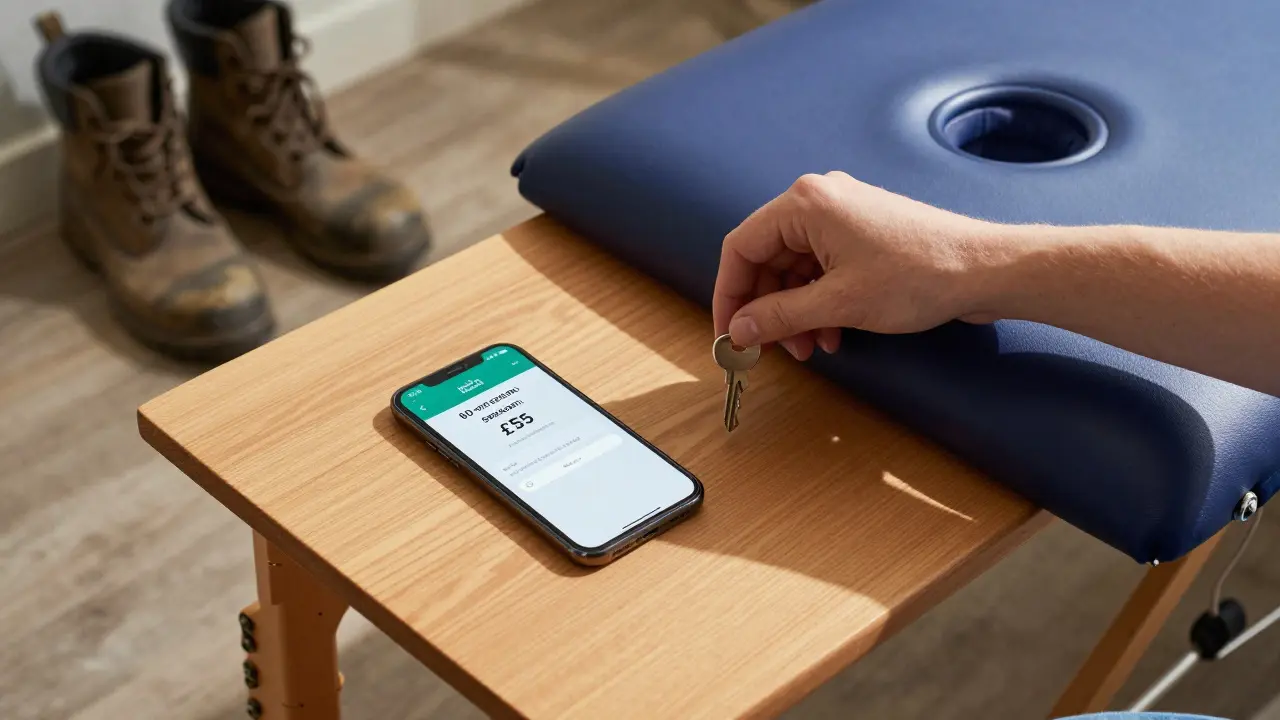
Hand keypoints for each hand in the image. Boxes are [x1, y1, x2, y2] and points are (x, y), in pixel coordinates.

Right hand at [712, 171, 1001, 359]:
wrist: (985, 270)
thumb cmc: (919, 274)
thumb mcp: (838, 304)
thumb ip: (779, 316)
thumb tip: (738, 330)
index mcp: (806, 204)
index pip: (742, 247)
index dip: (730, 294)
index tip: (728, 332)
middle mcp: (820, 201)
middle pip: (767, 259)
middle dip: (768, 308)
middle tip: (771, 348)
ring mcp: (843, 217)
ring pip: (795, 269)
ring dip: (795, 312)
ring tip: (809, 347)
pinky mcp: (863, 235)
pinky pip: (822, 269)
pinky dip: (819, 303)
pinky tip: (831, 333)